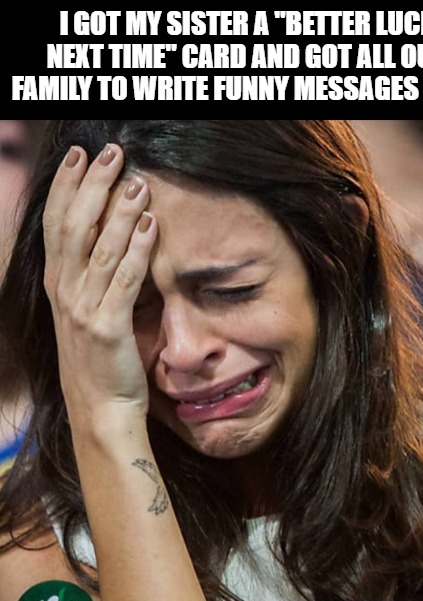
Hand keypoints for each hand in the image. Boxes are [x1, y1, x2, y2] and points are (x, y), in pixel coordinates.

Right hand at [43, 144, 157, 430]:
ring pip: (99, 248)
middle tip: (111, 152)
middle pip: (73, 226)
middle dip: (92, 185)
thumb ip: (92, 278)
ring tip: (138, 180)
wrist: (100, 410)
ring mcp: (83, 310)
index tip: (79, 156)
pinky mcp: (107, 328)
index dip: (66, 187)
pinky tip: (150, 224)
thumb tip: (112, 239)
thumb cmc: (99, 362)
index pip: (56, 224)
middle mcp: (65, 293)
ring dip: (118, 210)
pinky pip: (124, 280)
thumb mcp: (86, 314)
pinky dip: (137, 250)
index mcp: (58, 286)